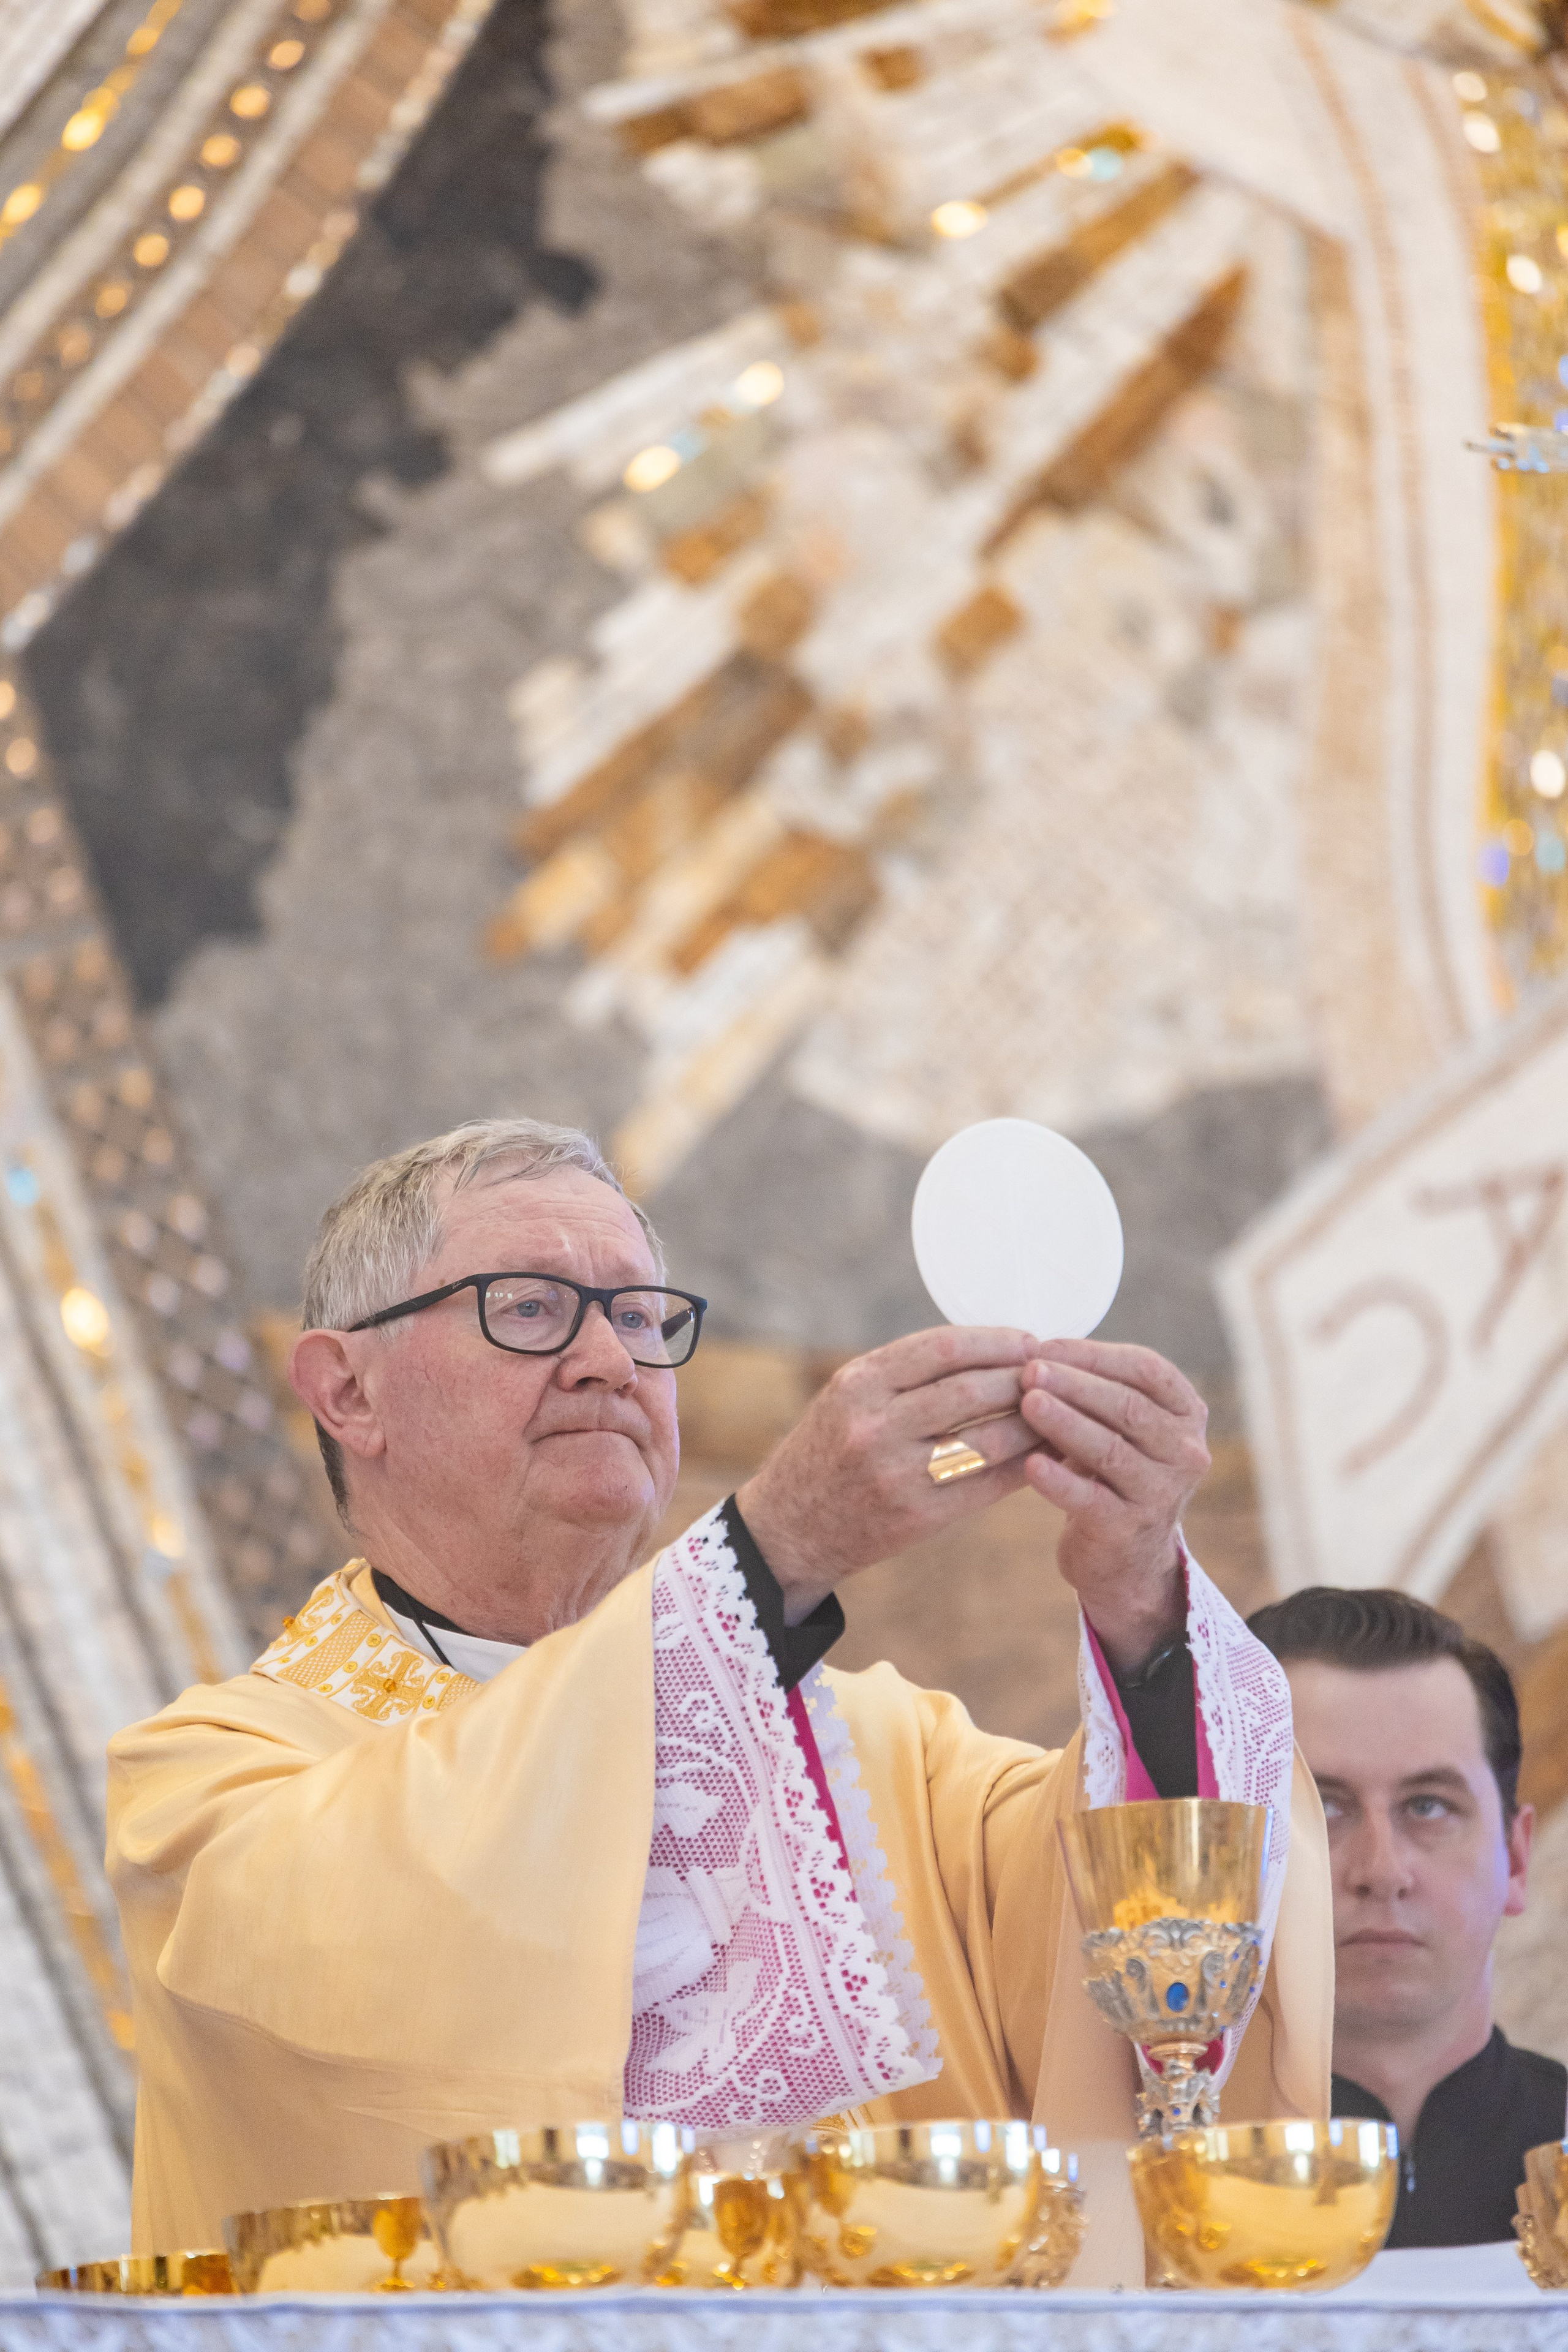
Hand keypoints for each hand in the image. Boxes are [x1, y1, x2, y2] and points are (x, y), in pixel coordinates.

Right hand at [736, 1326, 1045, 1621]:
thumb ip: (907, 1373)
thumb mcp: (849, 1396)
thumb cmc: (829, 1450)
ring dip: (1032, 1425)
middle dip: (1022, 1379)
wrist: (789, 1527)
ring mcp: (896, 1474)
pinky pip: (987, 1486)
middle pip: (971, 1390)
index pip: (944, 1347)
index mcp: (859, 1384)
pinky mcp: (916, 1517)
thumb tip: (991, 1350)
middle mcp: (874, 1425)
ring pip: (987, 1439)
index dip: (996, 1341)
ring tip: (1057, 1414)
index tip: (1030, 1341)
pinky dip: (1022, 1467)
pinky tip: (1042, 1455)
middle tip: (1053, 1376)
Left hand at [1017, 1339, 1209, 1673]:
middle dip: (1075, 1384)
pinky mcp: (1129, 1528)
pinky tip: (1030, 1465)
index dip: (1094, 1354)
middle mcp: (1184, 1451)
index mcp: (1186, 1413)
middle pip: (1128, 1406)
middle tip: (1029, 1370)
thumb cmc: (1112, 1472)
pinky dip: (1059, 1480)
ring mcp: (1162, 1492)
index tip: (1045, 1345)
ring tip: (1027, 1403)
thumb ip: (1096, 1388)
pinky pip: (1090, 1498)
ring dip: (1065, 1423)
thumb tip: (1036, 1347)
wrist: (1124, 1556)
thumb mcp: (1120, 1426)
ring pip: (1109, 1449)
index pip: (1147, 1369)